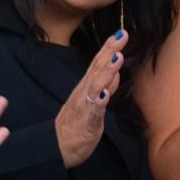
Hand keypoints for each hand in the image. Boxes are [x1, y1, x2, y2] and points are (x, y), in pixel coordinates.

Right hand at [55, 32, 126, 167]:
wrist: (58, 147)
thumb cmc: (77, 124)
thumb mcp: (95, 102)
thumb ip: (105, 87)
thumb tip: (115, 72)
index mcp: (87, 87)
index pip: (99, 63)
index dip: (109, 48)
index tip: (121, 32)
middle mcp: (84, 92)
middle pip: (97, 68)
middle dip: (110, 50)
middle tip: (122, 34)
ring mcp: (84, 105)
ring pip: (96, 85)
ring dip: (106, 71)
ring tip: (117, 57)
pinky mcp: (86, 121)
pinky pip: (92, 110)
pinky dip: (99, 101)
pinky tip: (104, 93)